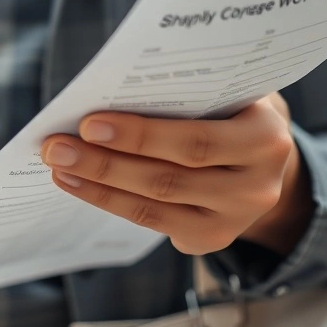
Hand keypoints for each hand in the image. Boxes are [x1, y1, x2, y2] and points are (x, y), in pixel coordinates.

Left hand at [41, 94, 312, 255]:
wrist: (269, 161)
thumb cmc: (234, 109)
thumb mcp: (231, 90)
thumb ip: (191, 89)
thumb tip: (111, 87)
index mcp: (266, 138)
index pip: (196, 141)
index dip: (140, 136)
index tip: (89, 122)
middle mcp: (257, 186)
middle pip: (168, 178)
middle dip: (105, 161)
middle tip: (56, 146)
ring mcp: (234, 219)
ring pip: (153, 203)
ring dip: (97, 182)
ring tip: (58, 163)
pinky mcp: (210, 239)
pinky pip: (149, 220)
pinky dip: (106, 199)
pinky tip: (74, 182)